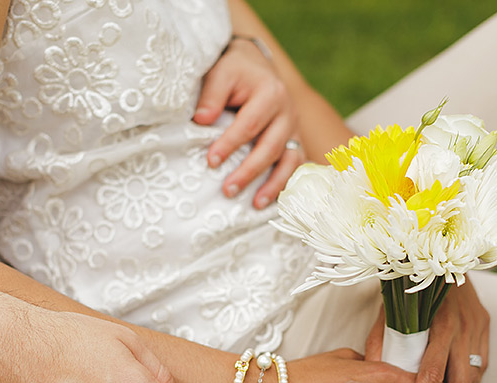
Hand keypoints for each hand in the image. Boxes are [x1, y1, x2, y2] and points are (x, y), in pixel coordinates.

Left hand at [194, 36, 303, 208]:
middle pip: (270, 147)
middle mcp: (288, 113)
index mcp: (271, 94)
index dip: (230, 144)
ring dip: (274, 184)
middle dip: (249, 171)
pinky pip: (296, 165)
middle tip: (228, 190)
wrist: (255, 64)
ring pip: (289, 161)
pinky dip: (287, 184)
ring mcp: (294, 129)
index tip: (211, 161)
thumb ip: (211, 95)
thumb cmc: (234, 70)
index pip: (249, 125)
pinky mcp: (295, 140)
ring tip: (256, 204)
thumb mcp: (221, 72)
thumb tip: (201, 120)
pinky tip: (274, 202)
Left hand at [365, 278, 489, 382]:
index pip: (431, 373)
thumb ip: (382, 339)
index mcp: (440, 325)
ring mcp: (480, 333)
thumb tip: (371, 371)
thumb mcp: (391, 308)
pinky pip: (479, 372)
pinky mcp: (487, 333)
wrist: (448, 255)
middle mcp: (464, 331)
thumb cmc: (412, 283)